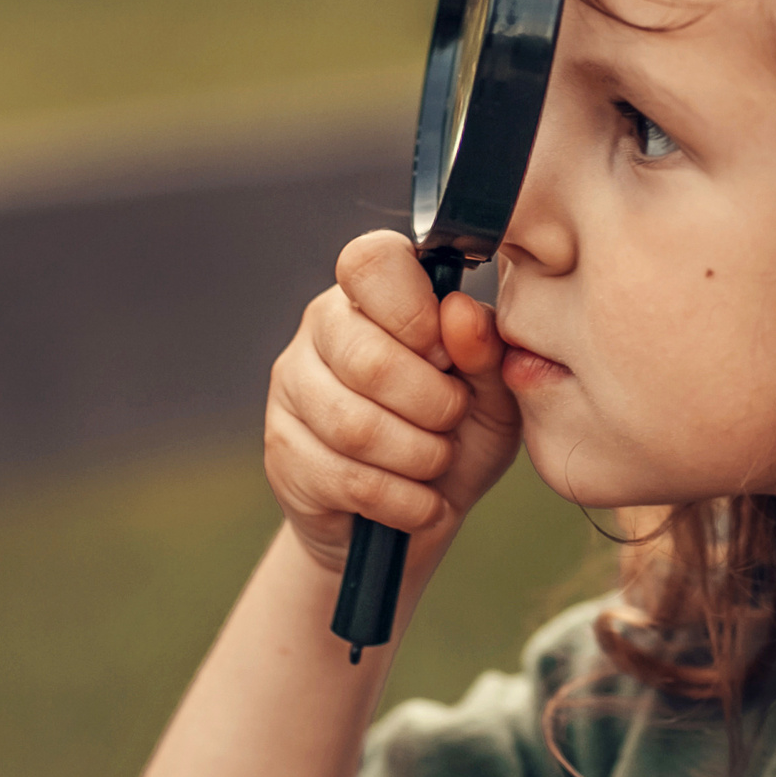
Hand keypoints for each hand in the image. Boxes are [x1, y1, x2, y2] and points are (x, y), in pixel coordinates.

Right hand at [264, 230, 524, 576]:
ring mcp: (292, 386)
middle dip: (433, 405)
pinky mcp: (281, 449)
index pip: (372, 262)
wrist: (415, 515)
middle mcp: (323, 326)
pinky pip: (345, 478)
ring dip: (419, 456)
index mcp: (376, 292)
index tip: (448, 355)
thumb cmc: (460, 434)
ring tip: (439, 461)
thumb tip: (459, 311)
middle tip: (454, 420)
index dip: (415, 311)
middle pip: (368, 358)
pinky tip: (423, 503)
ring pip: (354, 424)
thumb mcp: (494, 393)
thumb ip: (486, 349)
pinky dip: (402, 500)